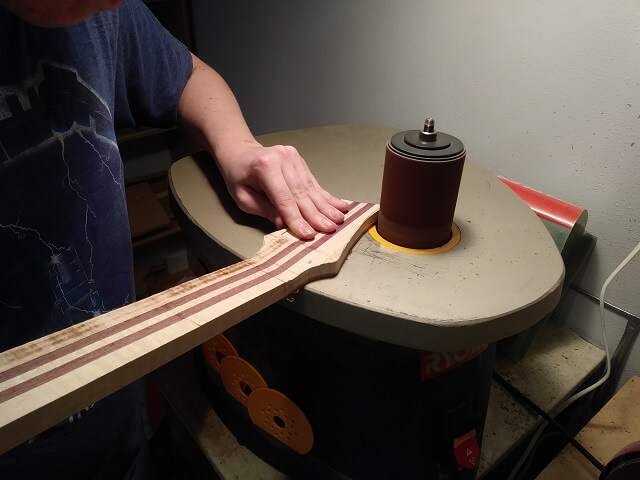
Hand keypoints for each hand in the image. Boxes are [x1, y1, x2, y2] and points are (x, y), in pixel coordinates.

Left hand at [217, 141, 349, 238]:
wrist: (239, 153)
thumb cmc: (238, 177)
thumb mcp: (244, 198)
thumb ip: (265, 210)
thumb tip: (285, 225)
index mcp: (265, 166)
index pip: (284, 198)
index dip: (297, 218)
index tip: (308, 233)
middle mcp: (282, 158)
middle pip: (301, 193)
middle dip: (316, 214)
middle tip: (329, 229)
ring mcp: (293, 157)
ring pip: (311, 188)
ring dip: (325, 206)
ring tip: (338, 219)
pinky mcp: (300, 161)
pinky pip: (313, 182)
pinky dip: (326, 196)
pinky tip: (339, 205)